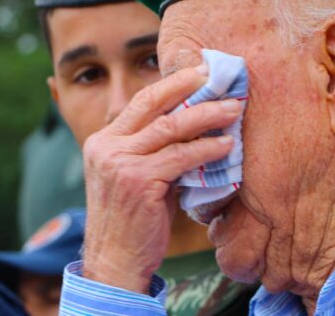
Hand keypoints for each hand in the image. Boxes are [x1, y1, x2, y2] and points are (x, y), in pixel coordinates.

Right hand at [81, 66, 241, 292]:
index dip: (170, 85)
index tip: (198, 73)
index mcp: (102, 142)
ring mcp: (119, 163)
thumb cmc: (131, 222)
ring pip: (169, 127)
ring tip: (233, 109)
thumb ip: (153, 152)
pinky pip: (180, 157)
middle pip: (151, 104)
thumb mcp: (135, 178)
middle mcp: (105, 147)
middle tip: (216, 76)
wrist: (114, 262)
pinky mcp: (137, 180)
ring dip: (205, 115)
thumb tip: (193, 128)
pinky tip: (226, 145)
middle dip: (186, 86)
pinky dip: (206, 149)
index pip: (139, 104)